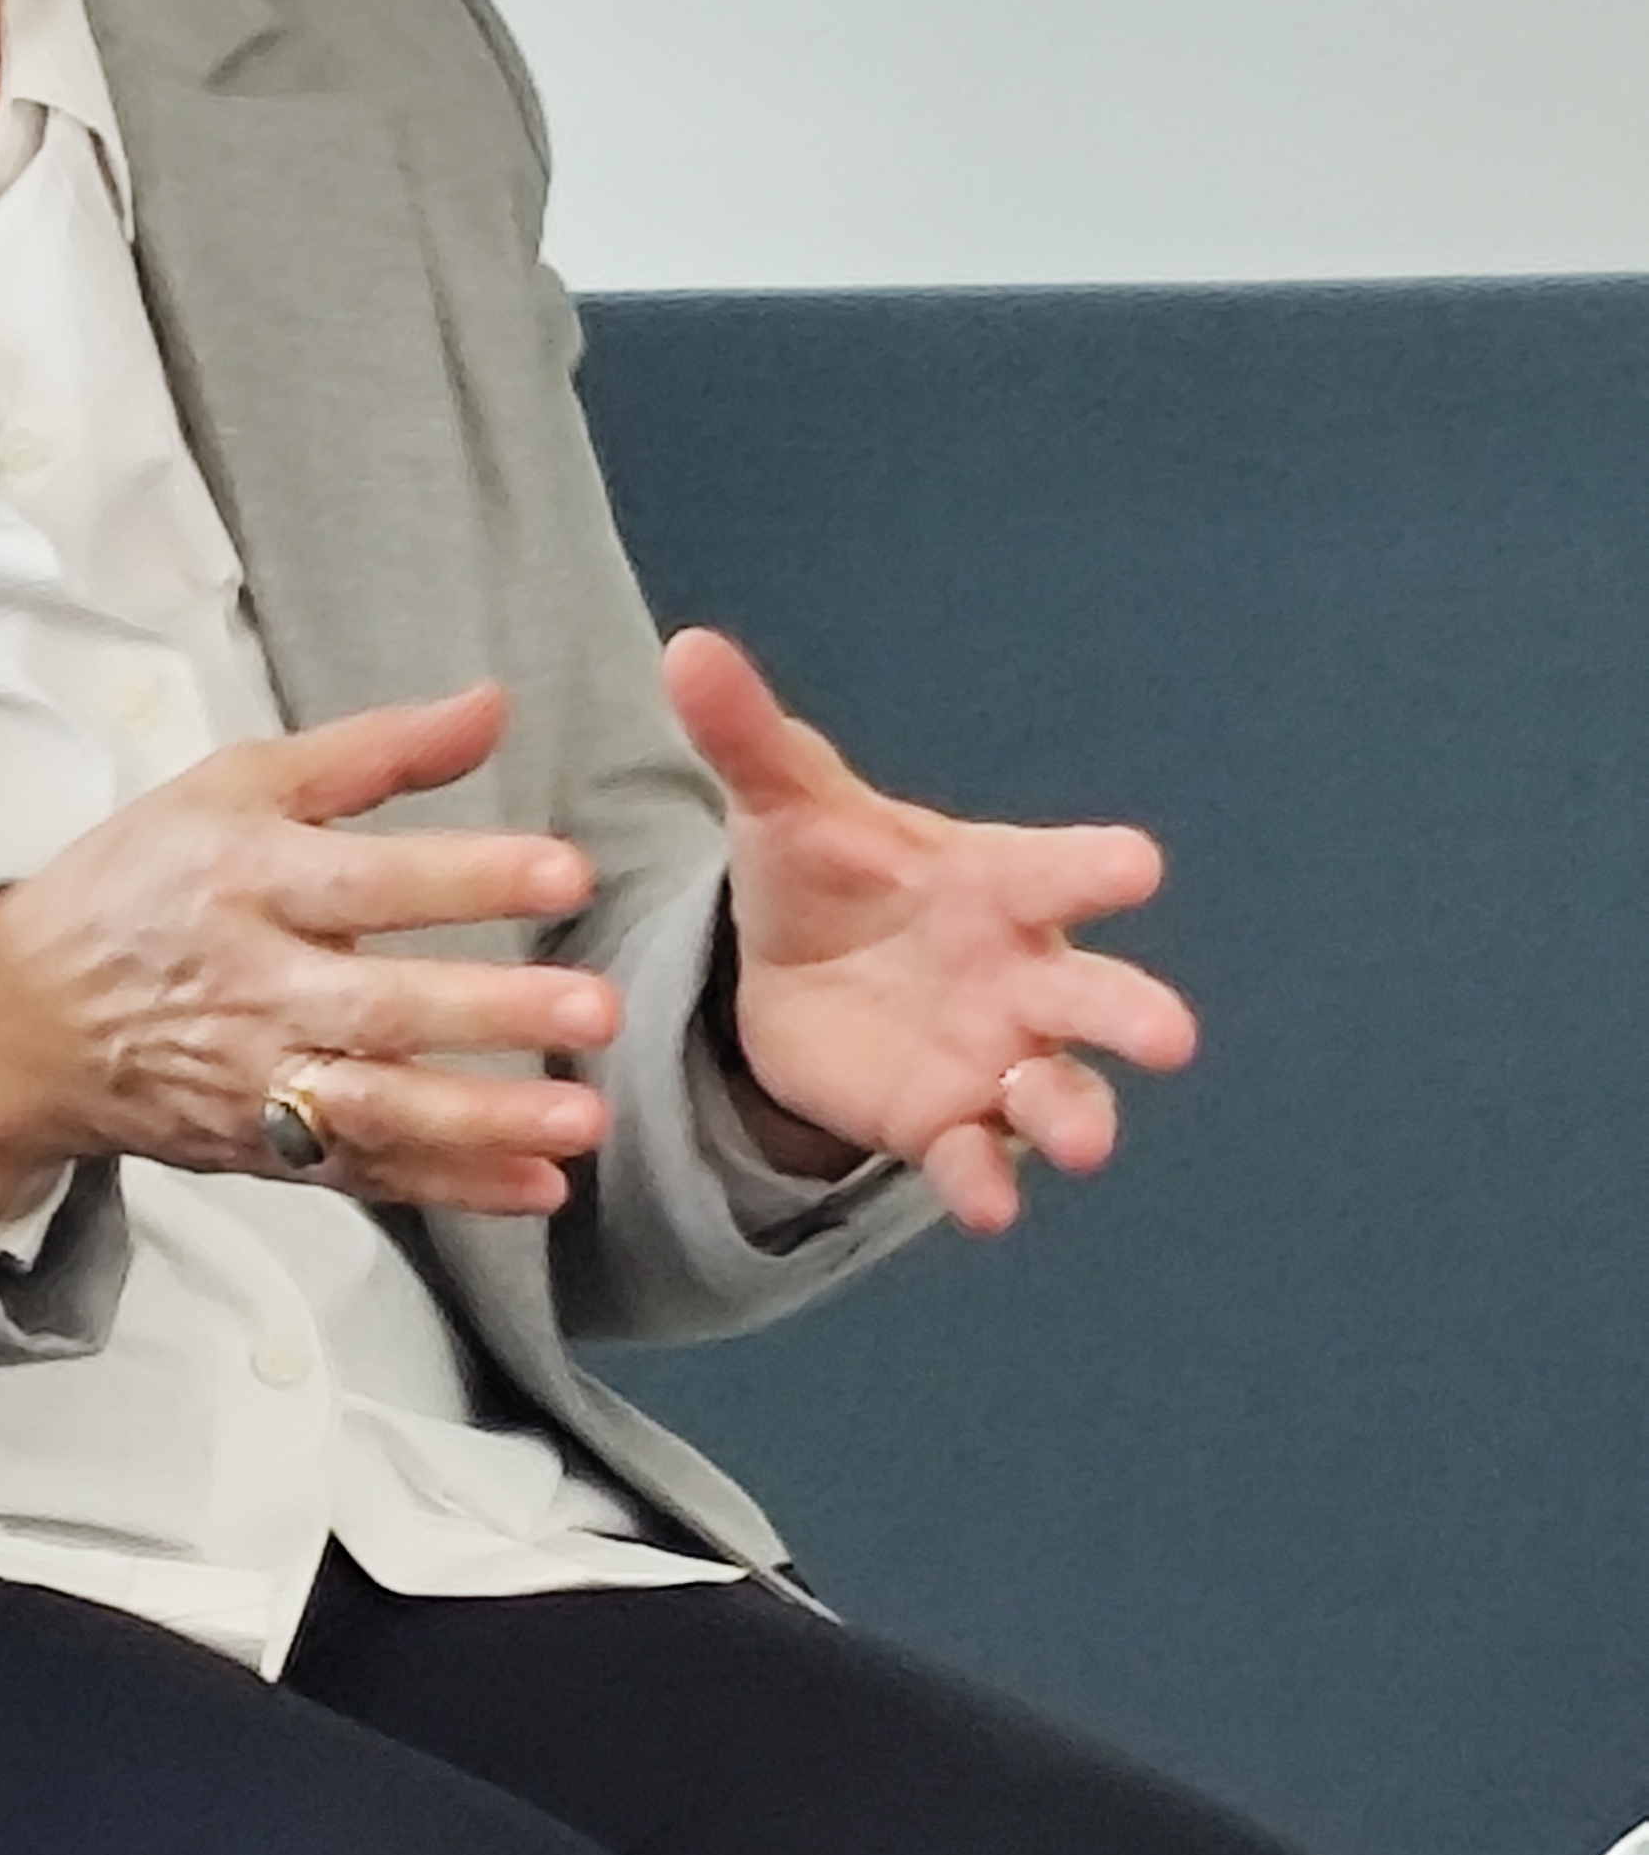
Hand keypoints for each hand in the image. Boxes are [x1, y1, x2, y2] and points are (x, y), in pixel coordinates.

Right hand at [0, 682, 623, 1230]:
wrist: (25, 1018)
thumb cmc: (143, 880)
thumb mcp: (235, 784)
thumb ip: (373, 750)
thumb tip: (494, 705)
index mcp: (246, 879)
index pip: (367, 880)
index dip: (468, 876)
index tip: (569, 872)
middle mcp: (252, 987)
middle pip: (380, 1005)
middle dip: (491, 1010)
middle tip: (599, 1008)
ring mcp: (255, 1081)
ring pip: (377, 1109)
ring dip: (483, 1120)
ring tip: (584, 1121)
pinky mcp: (262, 1150)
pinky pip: (366, 1176)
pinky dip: (450, 1189)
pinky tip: (537, 1188)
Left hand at [663, 626, 1197, 1234]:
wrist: (798, 972)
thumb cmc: (829, 872)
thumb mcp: (782, 806)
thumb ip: (746, 736)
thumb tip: (684, 647)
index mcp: (996, 883)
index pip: (1058, 870)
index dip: (1097, 868)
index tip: (1137, 866)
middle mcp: (1021, 973)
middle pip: (1093, 995)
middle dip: (1131, 1013)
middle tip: (1169, 1037)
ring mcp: (995, 1057)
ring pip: (1057, 1092)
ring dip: (1075, 1115)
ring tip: (1083, 1144)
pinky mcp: (947, 1124)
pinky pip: (976, 1159)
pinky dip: (986, 1182)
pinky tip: (987, 1208)